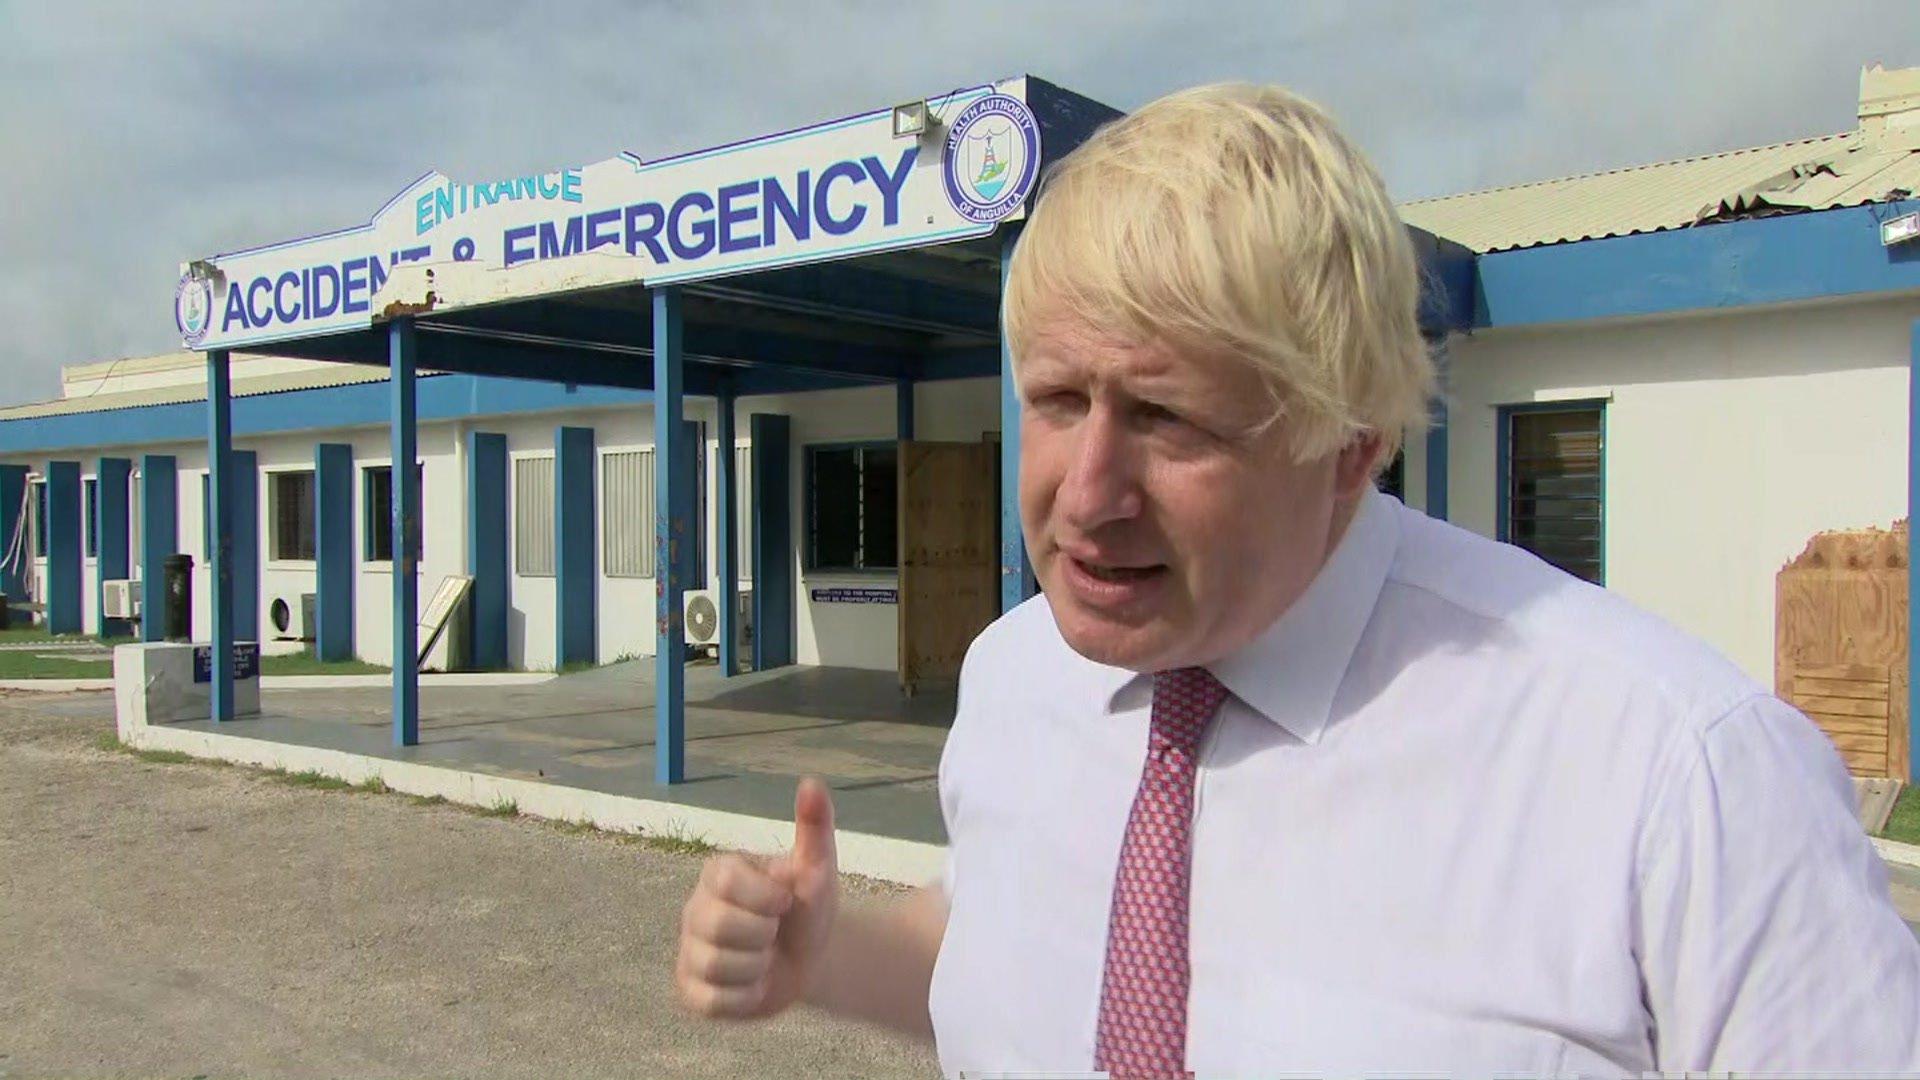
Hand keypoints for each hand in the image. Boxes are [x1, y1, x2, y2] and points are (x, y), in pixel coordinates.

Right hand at [674, 777, 839, 1018]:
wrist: (810, 959)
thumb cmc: (807, 907)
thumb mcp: (818, 868)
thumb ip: (814, 825)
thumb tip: (811, 782)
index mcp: (719, 872)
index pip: (728, 884)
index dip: (766, 899)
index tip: (785, 901)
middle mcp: (694, 908)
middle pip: (721, 927)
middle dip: (764, 935)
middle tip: (774, 932)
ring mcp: (688, 950)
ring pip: (718, 966)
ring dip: (758, 968)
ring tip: (765, 958)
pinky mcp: (690, 989)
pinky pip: (713, 1001)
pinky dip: (746, 997)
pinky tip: (754, 984)